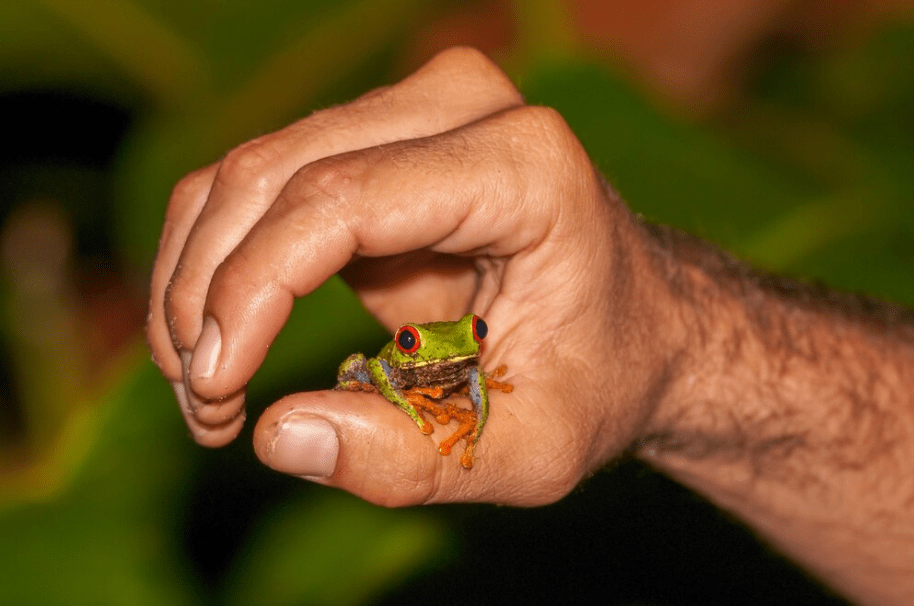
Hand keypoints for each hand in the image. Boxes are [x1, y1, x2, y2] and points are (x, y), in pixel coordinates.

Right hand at [146, 47, 680, 505]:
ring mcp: (416, 109)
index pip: (341, 202)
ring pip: (249, 173)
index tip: (217, 388)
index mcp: (523, 165)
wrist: (635, 326)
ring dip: (199, 280)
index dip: (253, 292)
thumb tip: (279, 437)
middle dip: (207, 294)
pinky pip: (263, 183)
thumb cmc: (600, 379)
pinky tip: (221, 340)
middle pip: (274, 175)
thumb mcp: (535, 448)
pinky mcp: (379, 136)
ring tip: (205, 387)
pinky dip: (222, 262)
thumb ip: (415, 459)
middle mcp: (461, 107)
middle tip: (203, 404)